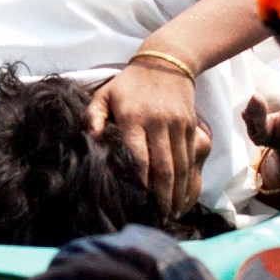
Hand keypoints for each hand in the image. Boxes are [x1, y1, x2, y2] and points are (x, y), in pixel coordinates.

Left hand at [88, 54, 210, 219]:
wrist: (167, 62)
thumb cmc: (130, 83)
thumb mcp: (105, 94)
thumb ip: (93, 117)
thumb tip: (89, 139)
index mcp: (133, 118)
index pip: (139, 156)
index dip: (141, 182)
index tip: (139, 202)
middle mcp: (158, 123)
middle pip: (163, 167)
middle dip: (162, 196)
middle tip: (159, 217)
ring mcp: (177, 126)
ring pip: (180, 166)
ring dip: (177, 193)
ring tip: (172, 213)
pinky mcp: (190, 127)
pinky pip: (190, 158)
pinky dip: (188, 179)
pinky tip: (183, 195)